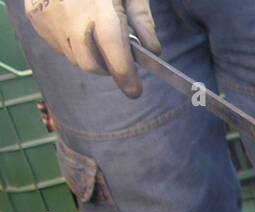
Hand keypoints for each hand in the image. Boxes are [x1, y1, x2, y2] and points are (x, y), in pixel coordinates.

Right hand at [25, 0, 161, 97]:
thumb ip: (142, 20)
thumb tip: (153, 50)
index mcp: (99, 10)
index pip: (115, 57)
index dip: (126, 78)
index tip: (135, 91)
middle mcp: (71, 18)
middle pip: (92, 65)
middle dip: (108, 68)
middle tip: (118, 56)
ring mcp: (48, 19)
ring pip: (74, 58)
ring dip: (88, 54)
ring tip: (94, 30)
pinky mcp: (34, 17)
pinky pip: (57, 45)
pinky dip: (70, 42)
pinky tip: (75, 22)